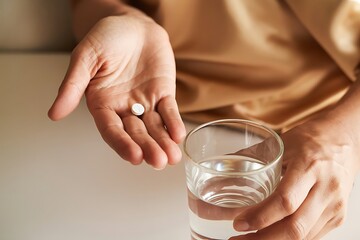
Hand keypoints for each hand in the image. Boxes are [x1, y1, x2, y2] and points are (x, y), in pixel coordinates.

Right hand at [48, 14, 185, 168]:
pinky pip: (169, 110)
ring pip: (154, 127)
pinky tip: (178, 135)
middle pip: (136, 133)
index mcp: (102, 104)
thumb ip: (72, 85)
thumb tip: (54, 114)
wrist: (132, 24)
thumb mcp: (85, 57)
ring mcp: (145, 102)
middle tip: (158, 161)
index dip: (122, 143)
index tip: (134, 156)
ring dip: (163, 142)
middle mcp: (124, 108)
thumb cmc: (106, 37)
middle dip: (147, 148)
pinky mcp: (163, 94)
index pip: (111, 130)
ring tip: (171, 157)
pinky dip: (174, 122)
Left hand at [230, 116, 358, 238]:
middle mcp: (326, 188)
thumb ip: (250, 157)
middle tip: (237, 238)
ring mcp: (335, 205)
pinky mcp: (338, 216)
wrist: (345, 140)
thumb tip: (216, 173)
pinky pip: (311, 236)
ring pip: (303, 236)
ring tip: (248, 239)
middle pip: (295, 227)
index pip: (285, 201)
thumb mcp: (281, 143)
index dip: (260, 216)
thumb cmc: (311, 139)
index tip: (239, 223)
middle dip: (263, 239)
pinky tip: (270, 236)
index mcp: (310, 166)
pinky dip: (288, 239)